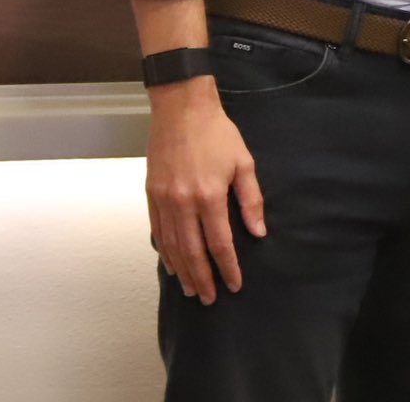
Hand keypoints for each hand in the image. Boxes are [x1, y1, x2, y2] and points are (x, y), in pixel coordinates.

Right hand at [144, 80, 265, 304]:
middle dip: (203, 278)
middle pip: (193, 252)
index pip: (219, 243)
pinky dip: (165, 251)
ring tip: (192, 289)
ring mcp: (164, 201)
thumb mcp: (244, 163)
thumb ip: (251, 200)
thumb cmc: (218, 134)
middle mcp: (183, 203)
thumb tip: (258, 232)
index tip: (235, 285)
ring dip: (183, 271)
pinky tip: (172, 264)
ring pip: (172, 246)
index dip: (228, 267)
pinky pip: (158, 231)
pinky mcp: (151, 195)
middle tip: (211, 299)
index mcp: (209, 196)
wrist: (181, 110)